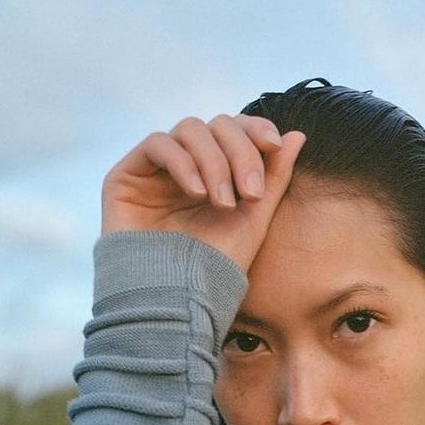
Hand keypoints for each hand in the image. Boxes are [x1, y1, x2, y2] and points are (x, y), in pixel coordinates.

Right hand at [100, 114, 306, 271]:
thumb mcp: (254, 219)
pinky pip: (157, 144)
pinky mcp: (126, 176)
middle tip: (250, 192)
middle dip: (240, 152)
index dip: (255, 128)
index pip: (236, 130)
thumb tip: (297, 135)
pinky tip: (197, 193)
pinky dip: (183, 162)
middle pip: (217, 125)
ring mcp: (156, 170)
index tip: (274, 145)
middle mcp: (187, 166)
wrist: (175, 300)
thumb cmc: (214, 267)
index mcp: (217, 172)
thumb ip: (274, 177)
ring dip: (214, 161)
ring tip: (222, 203)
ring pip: (190, 129)